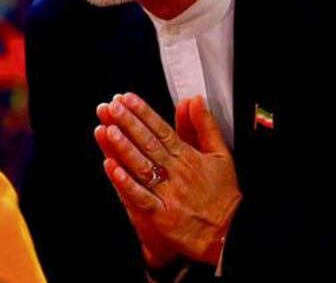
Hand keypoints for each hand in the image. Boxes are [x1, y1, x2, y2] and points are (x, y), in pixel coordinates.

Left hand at [95, 93, 240, 266]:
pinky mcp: (160, 217)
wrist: (227, 236)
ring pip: (142, 167)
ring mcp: (167, 195)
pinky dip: (125, 183)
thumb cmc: (222, 197)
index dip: (144, 113)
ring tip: (108, 129)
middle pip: (149, 144)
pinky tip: (111, 168)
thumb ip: (205, 127)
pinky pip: (140, 197)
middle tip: (113, 107)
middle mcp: (177, 174)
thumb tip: (194, 101)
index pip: (163, 130)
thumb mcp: (221, 156)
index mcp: (189, 158)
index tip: (128, 99)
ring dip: (124, 148)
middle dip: (129, 124)